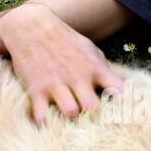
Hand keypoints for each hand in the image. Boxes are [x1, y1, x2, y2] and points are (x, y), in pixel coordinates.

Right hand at [0, 4, 125, 122]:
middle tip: (89, 120)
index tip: (116, 111)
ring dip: (70, 118)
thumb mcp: (89, 49)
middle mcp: (78, 77)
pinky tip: (48, 121)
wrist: (31, 27)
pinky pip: (42, 116)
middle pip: (93, 107)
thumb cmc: (64, 41)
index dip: (119, 103)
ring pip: (71, 112)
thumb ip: (103, 69)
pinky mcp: (36, 90)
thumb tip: (118, 88)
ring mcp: (56, 84)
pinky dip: (45, 123)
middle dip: (93, 116)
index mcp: (94, 68)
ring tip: (69, 119)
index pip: (117, 91)